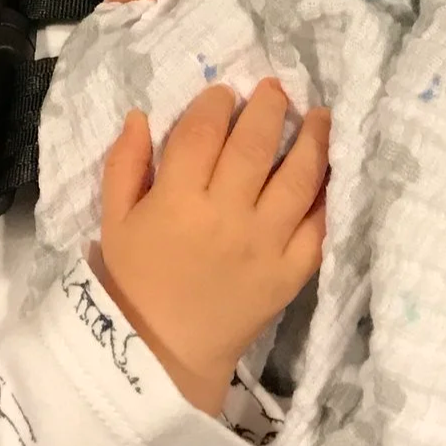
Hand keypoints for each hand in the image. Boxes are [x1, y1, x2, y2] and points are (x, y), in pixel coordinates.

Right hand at [93, 80, 328, 413]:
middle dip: (268, 107)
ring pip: (298, 178)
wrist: (162, 356)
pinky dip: (328, 195)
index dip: (216, 104)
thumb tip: (142, 115)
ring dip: (312, 139)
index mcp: (177, 200)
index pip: (202, 133)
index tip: (225, 92)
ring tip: (319, 116)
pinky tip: (331, 171)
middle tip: (276, 89)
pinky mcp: (291, 271)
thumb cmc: (134, 282)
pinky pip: (319, 226)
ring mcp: (265, 243)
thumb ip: (125, 165)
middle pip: (255, 145)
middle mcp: (226, 215)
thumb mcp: (113, 221)